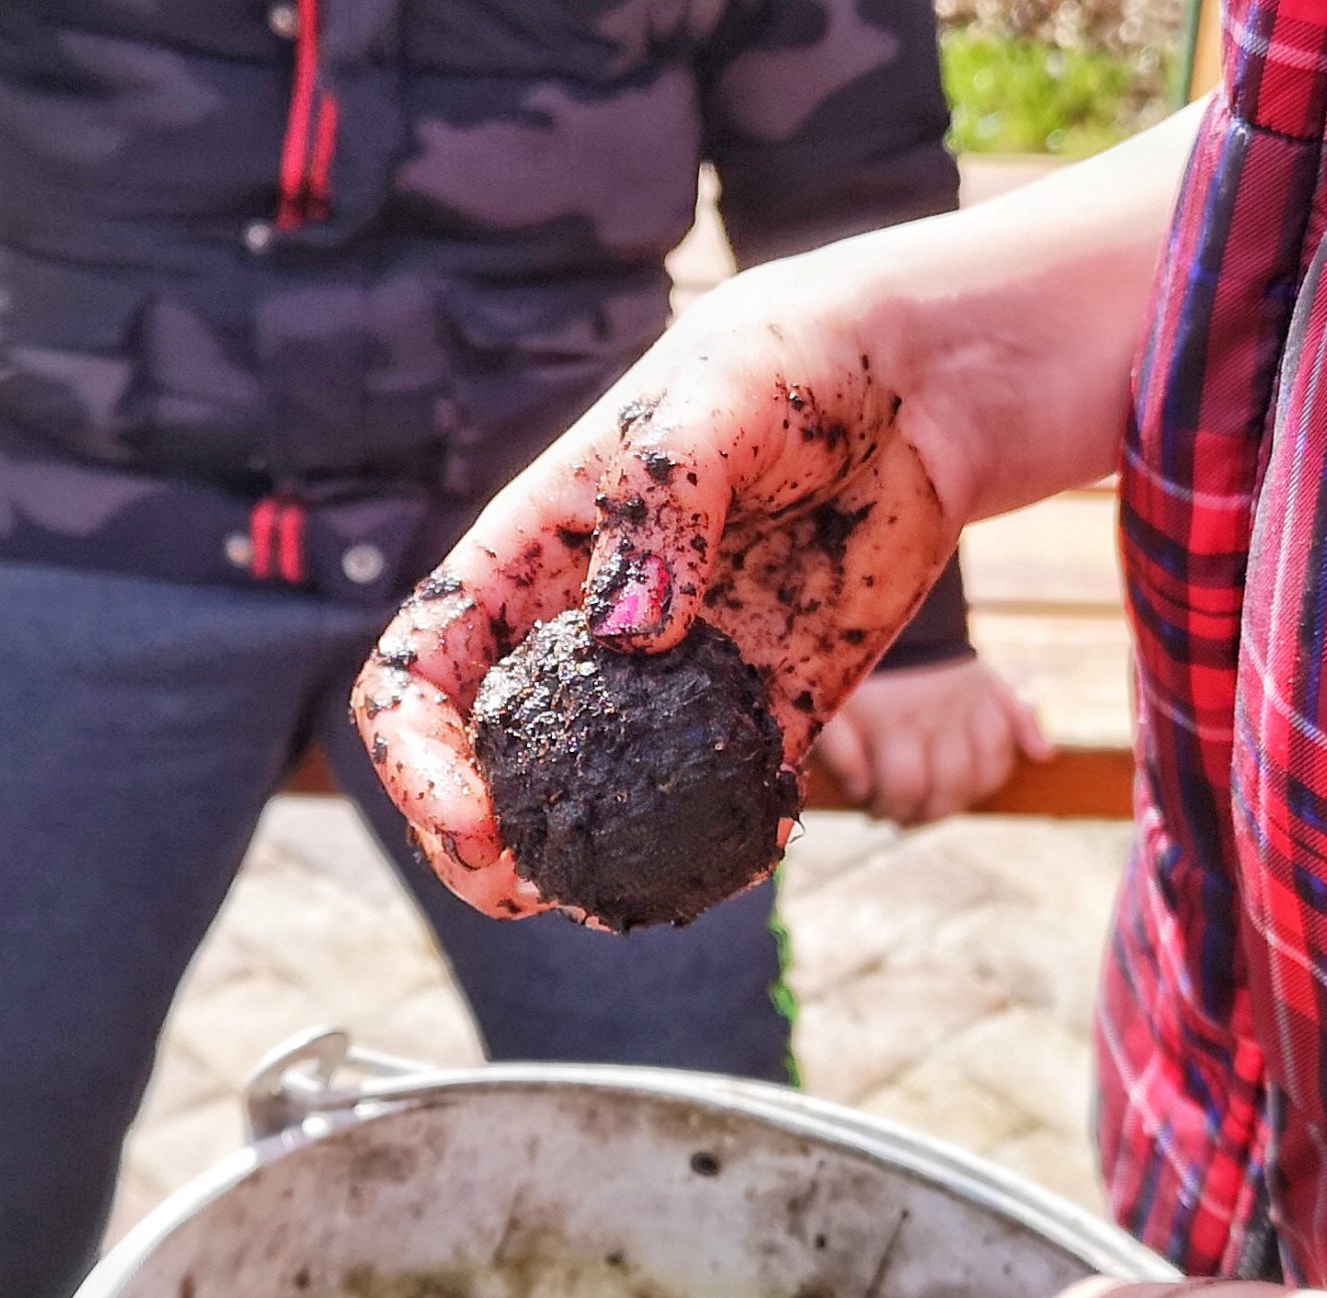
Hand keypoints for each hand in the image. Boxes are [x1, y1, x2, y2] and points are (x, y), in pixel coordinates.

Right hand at [351, 110, 1197, 916]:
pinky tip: (754, 857)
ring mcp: (670, 687)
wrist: (910, 390)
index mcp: (527, 564)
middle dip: (481, 848)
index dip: (416, 756)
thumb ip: (664, 504)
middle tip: (523, 889)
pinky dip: (722, 852)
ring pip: (593, 810)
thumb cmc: (790, 366)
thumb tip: (627, 632)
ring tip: (622, 902)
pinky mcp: (761, 714)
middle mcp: (582, 639)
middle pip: (485, 768)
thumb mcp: (716, 401)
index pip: (418, 675)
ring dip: (590, 870)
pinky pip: (721, 808)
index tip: (470, 815)